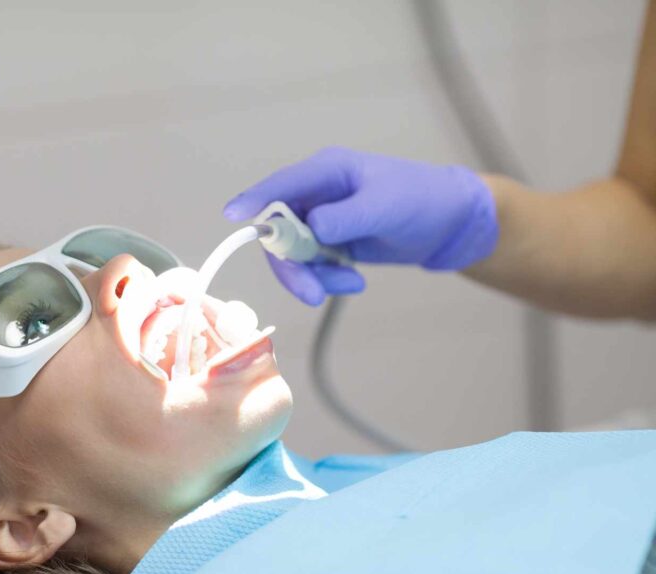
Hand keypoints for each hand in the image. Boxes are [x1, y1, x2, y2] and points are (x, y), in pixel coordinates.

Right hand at [223, 147, 497, 304]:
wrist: (449, 223)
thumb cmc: (421, 200)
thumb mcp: (386, 206)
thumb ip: (346, 217)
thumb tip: (310, 228)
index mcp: (327, 172)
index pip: (281, 187)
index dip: (254, 201)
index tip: (232, 216)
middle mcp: (316, 195)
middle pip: (279, 232)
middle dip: (293, 265)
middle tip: (313, 294)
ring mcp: (321, 221)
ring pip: (293, 255)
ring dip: (314, 276)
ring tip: (352, 283)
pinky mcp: (329, 243)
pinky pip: (311, 266)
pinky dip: (327, 279)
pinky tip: (356, 280)